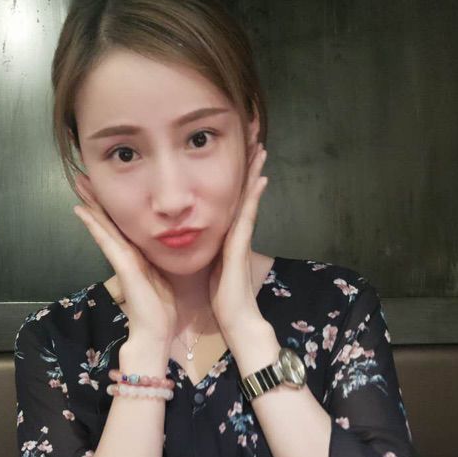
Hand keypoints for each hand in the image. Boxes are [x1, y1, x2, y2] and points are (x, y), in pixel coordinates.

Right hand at [72, 174, 177, 344]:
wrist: (156, 332)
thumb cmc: (162, 309)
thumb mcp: (164, 277)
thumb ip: (161, 261)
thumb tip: (168, 246)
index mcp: (137, 256)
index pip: (121, 225)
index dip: (111, 206)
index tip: (103, 187)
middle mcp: (126, 255)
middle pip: (108, 221)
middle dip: (96, 200)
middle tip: (82, 177)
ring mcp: (122, 261)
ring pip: (103, 226)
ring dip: (91, 205)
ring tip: (79, 185)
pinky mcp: (123, 267)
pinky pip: (107, 241)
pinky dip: (94, 226)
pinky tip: (82, 211)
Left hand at [208, 142, 268, 335]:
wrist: (236, 317)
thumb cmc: (222, 295)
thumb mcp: (212, 265)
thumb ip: (210, 249)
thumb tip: (196, 237)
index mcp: (227, 235)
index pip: (231, 198)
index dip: (236, 176)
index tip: (238, 153)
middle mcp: (237, 232)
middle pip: (243, 191)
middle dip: (248, 165)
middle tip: (254, 139)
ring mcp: (242, 237)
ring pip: (248, 197)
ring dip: (254, 172)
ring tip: (261, 148)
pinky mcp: (241, 245)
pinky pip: (248, 215)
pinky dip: (254, 197)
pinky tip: (260, 179)